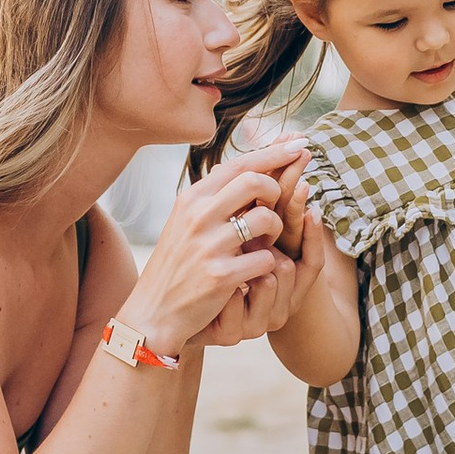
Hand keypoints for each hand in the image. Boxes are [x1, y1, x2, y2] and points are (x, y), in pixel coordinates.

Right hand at [124, 137, 308, 354]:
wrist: (154, 311)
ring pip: (266, 219)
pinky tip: (256, 271)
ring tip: (266, 241)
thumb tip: (250, 165)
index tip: (299, 142)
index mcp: (192, 198)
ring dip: (276, 229)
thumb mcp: (187, 221)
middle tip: (277, 205)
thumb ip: (215, 196)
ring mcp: (209, 245)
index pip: (239, 164)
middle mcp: (198, 216)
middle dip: (277, 190)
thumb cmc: (178, 264)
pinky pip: (266, 258)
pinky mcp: (221, 275)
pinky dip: (268, 263)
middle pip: (255, 182)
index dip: (274, 152)